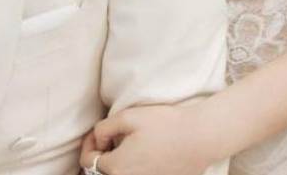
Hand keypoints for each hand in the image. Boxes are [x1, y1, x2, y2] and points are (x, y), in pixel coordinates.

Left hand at [79, 103, 221, 174]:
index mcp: (117, 168)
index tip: (98, 133)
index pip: (87, 162)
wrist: (199, 138)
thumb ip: (103, 129)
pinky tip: (139, 154)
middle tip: (109, 138)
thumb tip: (98, 141)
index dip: (89, 144)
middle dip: (100, 156)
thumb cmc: (163, 124)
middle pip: (101, 173)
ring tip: (123, 145)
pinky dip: (131, 169)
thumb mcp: (126, 117)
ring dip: (115, 164)